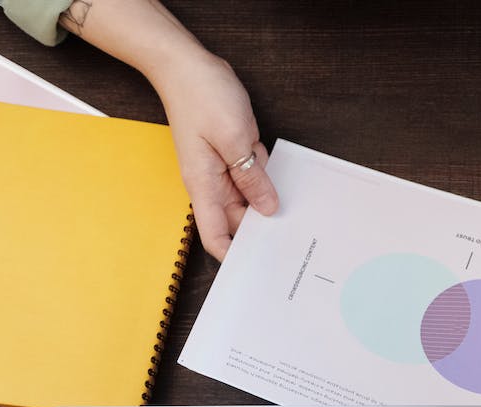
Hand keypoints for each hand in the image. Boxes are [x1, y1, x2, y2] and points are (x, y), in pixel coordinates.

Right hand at [149, 50, 277, 259]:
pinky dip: (265, 172)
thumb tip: (268, 209)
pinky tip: (273, 164)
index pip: (215, 237)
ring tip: (287, 199)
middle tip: (294, 239)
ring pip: (251, 198)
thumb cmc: (201, 96)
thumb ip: (252, 177)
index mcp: (204, 186)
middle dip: (263, 228)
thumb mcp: (235, 139)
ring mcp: (222, 169)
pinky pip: (255, 174)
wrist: (186, 63)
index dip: (234, 256)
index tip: (259, 268)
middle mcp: (212, 183)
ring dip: (267, 195)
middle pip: (240, 221)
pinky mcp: (233, 155)